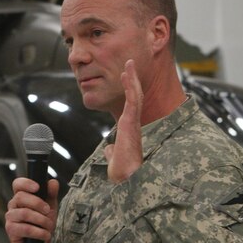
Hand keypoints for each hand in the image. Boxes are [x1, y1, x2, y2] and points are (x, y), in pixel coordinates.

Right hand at [5, 178, 59, 242]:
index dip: (26, 183)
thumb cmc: (43, 222)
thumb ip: (51, 194)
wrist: (41, 242)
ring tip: (49, 225)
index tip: (37, 187)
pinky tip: (46, 235)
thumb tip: (53, 182)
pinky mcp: (11, 230)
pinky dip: (38, 232)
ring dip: (41, 220)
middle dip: (38, 203)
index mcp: (21, 196)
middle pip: (20, 197)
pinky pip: (25, 229)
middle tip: (48, 211)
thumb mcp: (50, 206)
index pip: (17, 184)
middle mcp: (13, 205)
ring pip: (24, 213)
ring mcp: (10, 217)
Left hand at [104, 59, 143, 182]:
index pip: (131, 105)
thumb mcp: (114, 157)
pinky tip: (127, 75)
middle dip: (132, 79)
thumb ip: (111, 151)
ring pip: (135, 95)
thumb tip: (108, 150)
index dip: (129, 90)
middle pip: (135, 96)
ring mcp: (133, 122)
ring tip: (129, 64)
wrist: (125, 178)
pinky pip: (132, 100)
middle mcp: (133, 123)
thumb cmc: (122, 170)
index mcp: (129, 129)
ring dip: (132, 78)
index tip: (126, 77)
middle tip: (130, 64)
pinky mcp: (131, 123)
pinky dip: (130, 86)